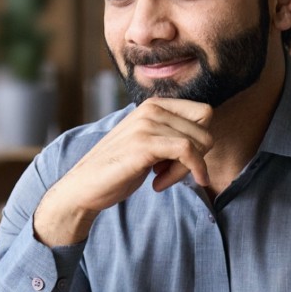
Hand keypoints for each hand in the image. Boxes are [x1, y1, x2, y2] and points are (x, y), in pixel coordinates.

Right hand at [33, 98, 212, 246]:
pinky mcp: (144, 143)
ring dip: (186, 169)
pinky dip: (186, 172)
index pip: (203, 113)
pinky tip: (160, 185)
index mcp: (153, 105)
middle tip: (170, 173)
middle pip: (205, 128)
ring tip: (160, 179)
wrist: (84, 186)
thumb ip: (171, 134)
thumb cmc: (117, 169)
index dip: (200, 141)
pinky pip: (188, 152)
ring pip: (198, 142)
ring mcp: (147, 124)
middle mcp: (151, 108)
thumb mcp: (148, 143)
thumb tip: (206, 139)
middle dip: (197, 156)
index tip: (180, 161)